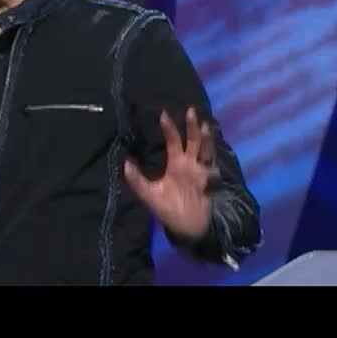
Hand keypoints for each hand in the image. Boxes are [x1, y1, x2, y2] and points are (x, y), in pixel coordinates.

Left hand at [124, 106, 214, 240]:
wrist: (186, 227)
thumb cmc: (168, 208)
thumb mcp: (149, 194)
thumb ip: (137, 179)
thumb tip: (125, 162)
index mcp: (176, 163)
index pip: (173, 140)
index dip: (169, 128)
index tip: (164, 114)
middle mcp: (189, 164)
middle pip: (192, 141)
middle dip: (191, 126)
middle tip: (190, 110)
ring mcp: (200, 172)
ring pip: (204, 151)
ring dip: (205, 140)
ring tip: (204, 126)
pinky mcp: (208, 183)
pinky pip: (210, 171)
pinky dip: (209, 166)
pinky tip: (208, 158)